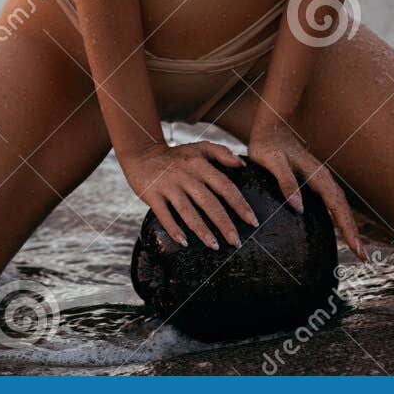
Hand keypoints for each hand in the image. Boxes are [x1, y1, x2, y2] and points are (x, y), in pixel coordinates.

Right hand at [121, 140, 259, 250]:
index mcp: (199, 165)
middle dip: (224, 223)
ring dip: (201, 230)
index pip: (224, 186)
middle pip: (208, 202)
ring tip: (214, 246)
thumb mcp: (198, 148)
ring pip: (187, 210)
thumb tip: (242, 164)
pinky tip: (184, 242)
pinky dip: (173, 228)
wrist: (142, 154)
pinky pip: (163, 214)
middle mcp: (185, 175)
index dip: (240, 204)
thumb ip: (221, 152)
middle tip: (235, 242)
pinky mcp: (152, 194)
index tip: (252, 221)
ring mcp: (168, 185)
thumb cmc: (176, 155)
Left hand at [247, 120, 366, 262]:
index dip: (347, 228)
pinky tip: (338, 229)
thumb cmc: (269, 145)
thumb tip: (298, 207)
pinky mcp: (314, 181)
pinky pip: (332, 203)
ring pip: (340, 206)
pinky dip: (339, 217)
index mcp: (317, 176)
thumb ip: (285, 182)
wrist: (271, 128)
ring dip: (349, 227)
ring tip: (356, 249)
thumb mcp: (272, 162)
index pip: (337, 206)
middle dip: (354, 233)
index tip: (357, 248)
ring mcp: (320, 180)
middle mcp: (323, 179)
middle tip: (363, 258)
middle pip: (343, 209)